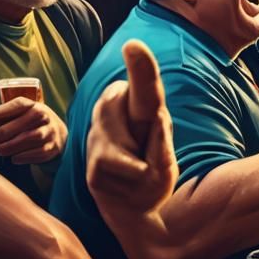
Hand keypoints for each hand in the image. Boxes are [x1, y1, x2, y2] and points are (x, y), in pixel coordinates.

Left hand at [0, 98, 67, 163]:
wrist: (57, 134)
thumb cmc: (32, 123)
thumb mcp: (23, 113)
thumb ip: (7, 115)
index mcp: (35, 106)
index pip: (19, 104)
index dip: (2, 111)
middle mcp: (44, 117)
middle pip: (22, 123)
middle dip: (4, 133)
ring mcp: (49, 132)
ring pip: (29, 138)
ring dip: (11, 146)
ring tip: (0, 150)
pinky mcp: (50, 148)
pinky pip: (35, 153)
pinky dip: (22, 156)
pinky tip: (14, 157)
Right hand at [86, 40, 176, 214]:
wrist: (132, 212)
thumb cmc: (154, 178)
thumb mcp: (167, 165)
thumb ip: (161, 146)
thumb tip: (156, 119)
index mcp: (139, 105)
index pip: (143, 86)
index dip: (140, 67)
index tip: (133, 45)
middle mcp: (113, 112)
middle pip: (142, 113)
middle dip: (158, 136)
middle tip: (156, 158)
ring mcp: (99, 137)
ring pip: (131, 153)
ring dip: (146, 171)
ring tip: (141, 176)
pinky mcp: (91, 165)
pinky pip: (123, 173)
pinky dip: (134, 186)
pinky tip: (127, 187)